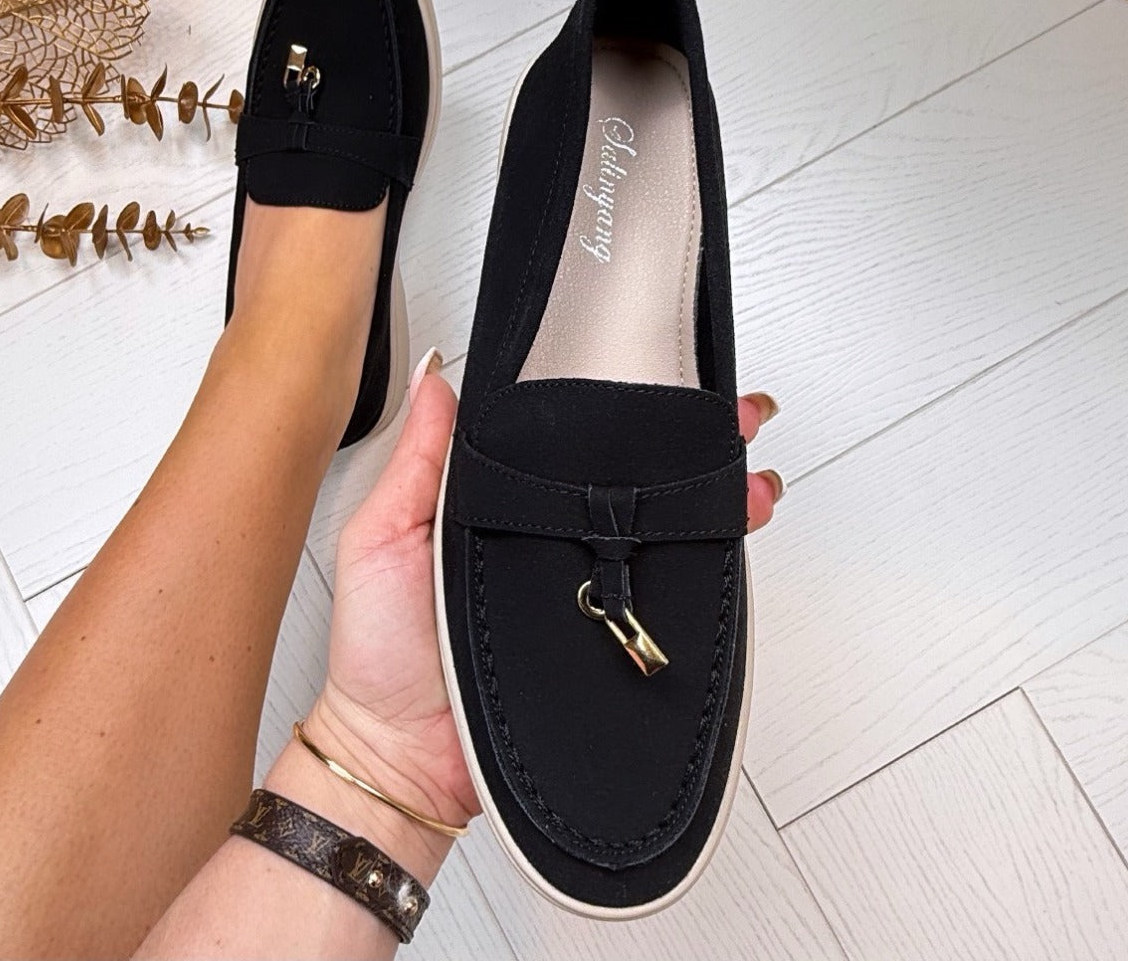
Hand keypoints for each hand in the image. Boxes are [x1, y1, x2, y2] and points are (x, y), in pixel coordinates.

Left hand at [310, 361, 783, 836]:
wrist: (404, 756)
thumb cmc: (381, 650)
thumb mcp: (381, 537)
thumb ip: (415, 460)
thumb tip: (435, 379)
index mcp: (499, 502)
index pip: (563, 440)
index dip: (607, 406)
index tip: (645, 371)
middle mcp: (548, 536)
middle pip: (628, 479)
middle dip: (686, 444)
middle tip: (727, 418)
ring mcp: (583, 585)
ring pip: (659, 529)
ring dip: (710, 498)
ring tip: (746, 475)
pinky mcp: (606, 632)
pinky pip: (660, 593)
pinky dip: (700, 566)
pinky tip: (726, 539)